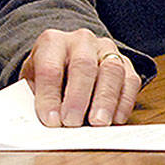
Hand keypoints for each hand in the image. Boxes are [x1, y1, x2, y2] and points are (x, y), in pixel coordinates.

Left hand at [19, 28, 142, 126]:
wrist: (67, 60)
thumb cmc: (49, 75)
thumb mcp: (34, 81)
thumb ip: (38, 97)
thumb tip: (49, 120)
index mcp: (52, 42)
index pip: (50, 67)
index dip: (49, 95)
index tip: (51, 119)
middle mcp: (81, 41)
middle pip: (83, 65)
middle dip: (78, 97)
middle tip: (72, 122)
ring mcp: (106, 49)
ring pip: (112, 70)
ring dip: (105, 100)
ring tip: (97, 123)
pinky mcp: (126, 63)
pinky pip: (130, 81)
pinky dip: (124, 102)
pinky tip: (115, 119)